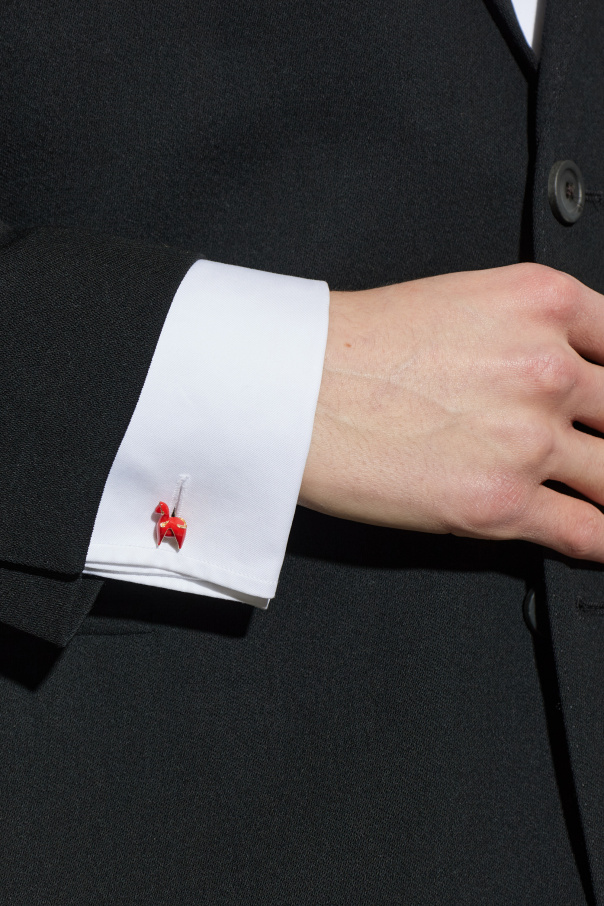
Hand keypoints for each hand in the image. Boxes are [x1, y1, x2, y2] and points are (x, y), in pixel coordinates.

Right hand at [299, 263, 603, 561]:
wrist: (293, 389)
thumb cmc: (354, 347)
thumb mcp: (462, 303)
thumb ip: (529, 333)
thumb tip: (565, 369)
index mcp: (543, 304)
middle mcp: (547, 370)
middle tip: (600, 446)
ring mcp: (529, 439)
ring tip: (600, 493)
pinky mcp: (500, 503)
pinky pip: (587, 533)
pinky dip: (601, 540)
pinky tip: (598, 539)